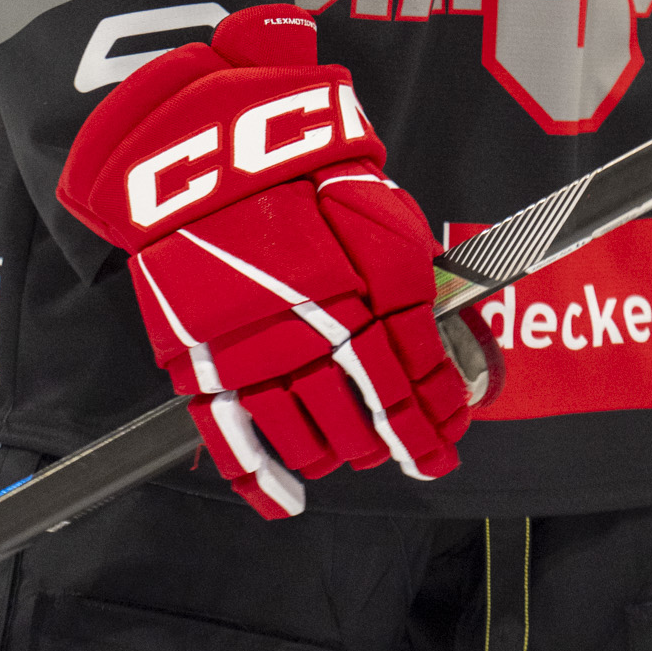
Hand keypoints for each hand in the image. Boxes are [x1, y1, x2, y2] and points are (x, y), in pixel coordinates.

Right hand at [59, 6, 480, 517]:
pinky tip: (290, 499)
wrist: (206, 151)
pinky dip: (264, 481)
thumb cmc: (299, 166)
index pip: (410, 388)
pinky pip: (235, 444)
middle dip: (394, 442)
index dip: (434, 423)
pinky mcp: (203, 366)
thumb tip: (432, 333)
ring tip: (357, 454)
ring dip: (342, 457)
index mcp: (363, 297)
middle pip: (364, 422)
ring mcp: (256, 359)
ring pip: (310, 440)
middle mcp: (315, 340)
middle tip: (409, 446)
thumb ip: (407, 279)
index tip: (448, 440)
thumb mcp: (377, 208)